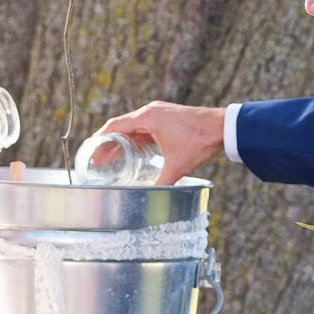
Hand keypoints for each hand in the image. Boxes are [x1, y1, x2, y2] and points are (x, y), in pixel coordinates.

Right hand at [96, 100, 224, 184]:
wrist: (224, 127)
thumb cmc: (200, 141)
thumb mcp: (177, 165)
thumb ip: (162, 184)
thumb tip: (151, 201)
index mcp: (147, 117)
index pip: (114, 126)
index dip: (99, 139)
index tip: (89, 151)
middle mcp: (151, 112)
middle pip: (121, 127)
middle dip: (108, 144)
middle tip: (97, 161)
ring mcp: (160, 113)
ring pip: (134, 128)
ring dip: (122, 141)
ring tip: (111, 158)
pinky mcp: (168, 118)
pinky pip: (145, 128)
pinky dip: (136, 139)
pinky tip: (134, 152)